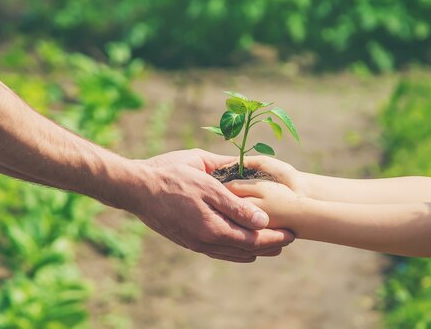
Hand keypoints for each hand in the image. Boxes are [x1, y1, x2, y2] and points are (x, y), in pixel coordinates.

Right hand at [127, 149, 294, 262]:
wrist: (137, 187)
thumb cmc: (172, 176)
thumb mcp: (207, 183)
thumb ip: (235, 203)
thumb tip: (262, 220)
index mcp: (213, 228)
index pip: (254, 240)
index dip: (276, 237)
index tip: (293, 233)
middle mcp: (205, 242)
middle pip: (246, 251)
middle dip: (270, 245)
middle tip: (289, 238)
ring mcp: (195, 243)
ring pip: (233, 254)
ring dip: (254, 250)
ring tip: (271, 244)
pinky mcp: (187, 240)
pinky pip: (218, 251)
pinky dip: (236, 250)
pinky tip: (242, 246)